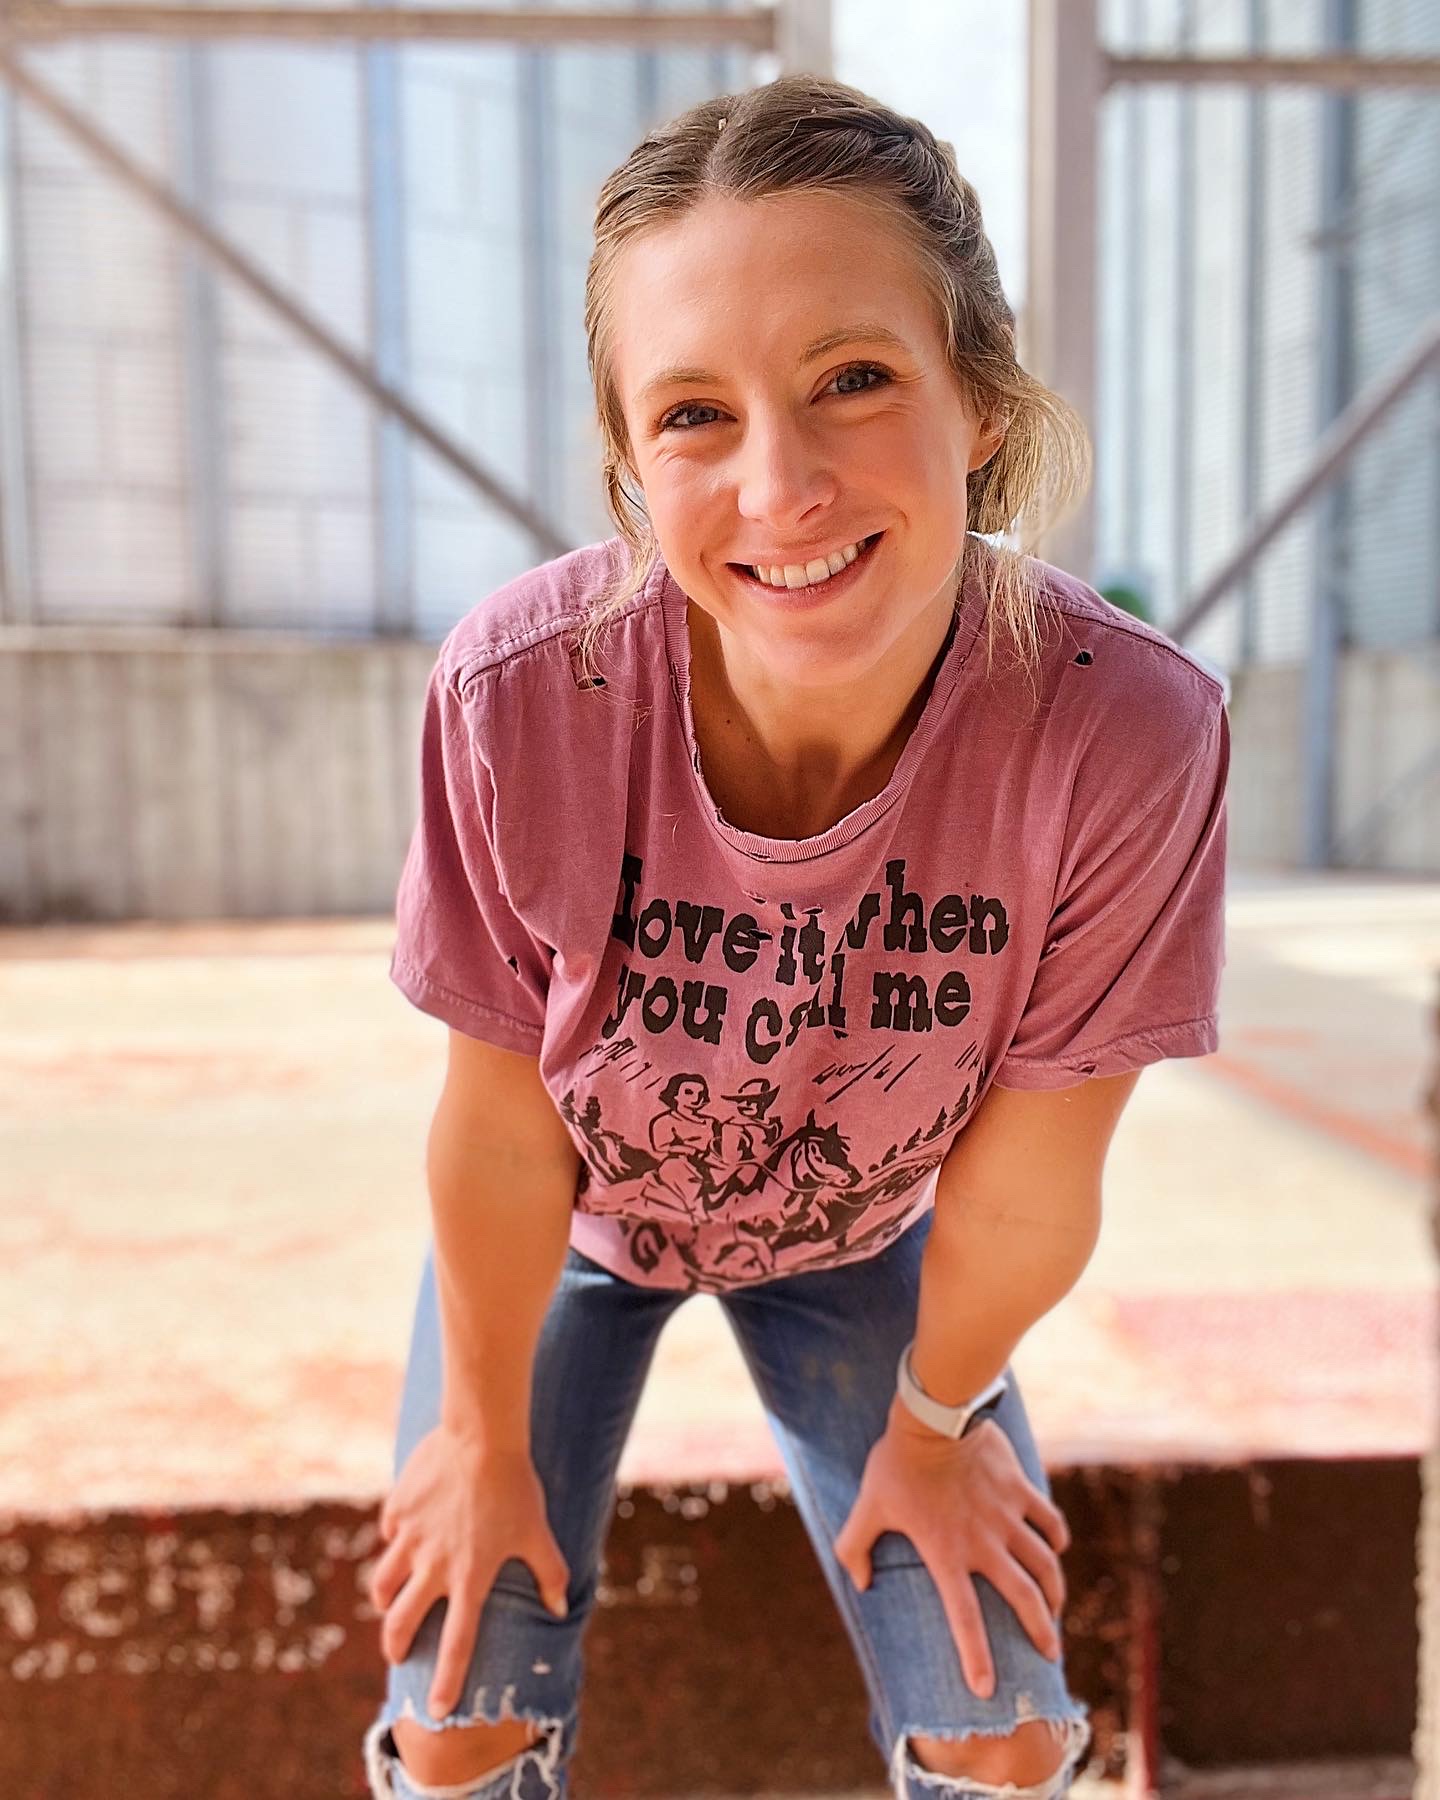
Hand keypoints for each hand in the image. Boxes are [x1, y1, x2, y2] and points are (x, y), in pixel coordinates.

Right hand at [367, 1425, 569, 1718]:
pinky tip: (405, 1531)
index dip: (446, 1681)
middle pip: (402, 1621)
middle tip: (398, 1652)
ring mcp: (411, 1537)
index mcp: (470, 1577)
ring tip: (392, 1601)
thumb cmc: (516, 1486)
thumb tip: (559, 1609)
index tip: (436, 1711)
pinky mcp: (398, 1509)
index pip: (457, 1643)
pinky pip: (390, 1532)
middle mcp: (434, 1565)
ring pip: (384, 1582)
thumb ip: (550, 1574)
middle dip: (396, 1644)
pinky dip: (395, 1538)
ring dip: (386, 1597)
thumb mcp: (538, 1532)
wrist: (482, 1436)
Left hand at [832, 1394, 1070, 1698]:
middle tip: (1051, 1655)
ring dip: (1055, 1591)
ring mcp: (1007, 1516)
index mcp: (946, 1554)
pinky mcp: (1020, 1489)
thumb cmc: (896, 1463)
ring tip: (1057, 1609)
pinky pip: (1049, 1520)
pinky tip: (1059, 1549)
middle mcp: (984, 1543)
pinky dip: (1057, 1538)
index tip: (987, 1689)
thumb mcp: (867, 1506)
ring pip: (1045, 1564)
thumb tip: (861, 1584)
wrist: (935, 1415)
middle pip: (1023, 1598)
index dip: (977, 1657)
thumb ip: (855, 1547)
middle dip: (1041, 1632)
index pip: (964, 1618)